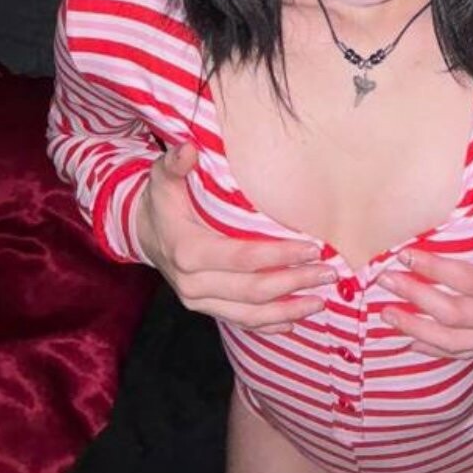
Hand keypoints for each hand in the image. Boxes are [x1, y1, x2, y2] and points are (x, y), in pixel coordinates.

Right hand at [136, 142, 334, 332]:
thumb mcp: (163, 177)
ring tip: (320, 301)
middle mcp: (192, 284)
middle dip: (294, 282)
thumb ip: (175, 163)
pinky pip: (241, 323)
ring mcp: (199, 300)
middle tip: (328, 272)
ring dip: (288, 309)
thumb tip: (188, 149)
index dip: (278, 255)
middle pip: (252, 289)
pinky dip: (269, 324)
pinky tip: (294, 321)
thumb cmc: (162, 201)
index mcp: (187, 251)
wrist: (144, 233)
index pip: (241, 258)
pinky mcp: (206, 308)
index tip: (311, 248)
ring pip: (249, 313)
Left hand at [380, 174, 472, 357]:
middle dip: (418, 297)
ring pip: (455, 341)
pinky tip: (408, 340)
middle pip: (457, 314)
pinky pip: (462, 352)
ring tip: (385, 313)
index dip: (438, 271)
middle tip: (386, 279)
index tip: (407, 255)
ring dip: (417, 328)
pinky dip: (434, 348)